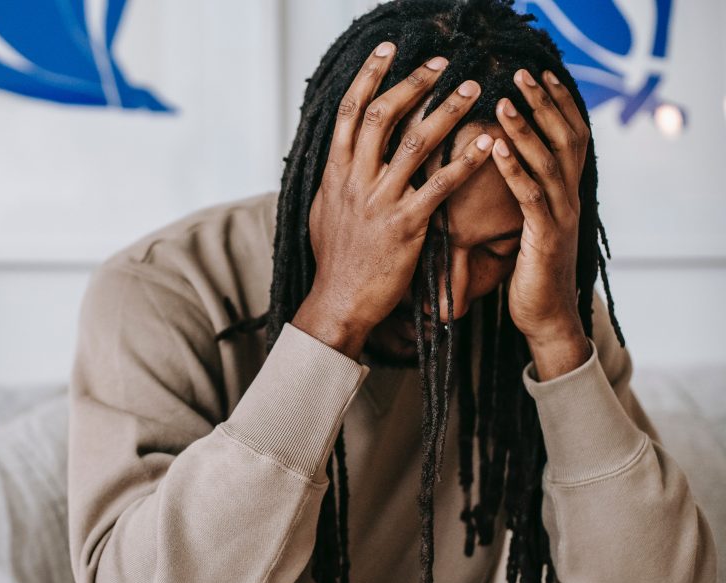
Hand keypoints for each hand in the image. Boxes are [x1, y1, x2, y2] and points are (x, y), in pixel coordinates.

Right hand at [294, 43, 495, 356]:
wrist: (338, 301)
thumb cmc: (335, 259)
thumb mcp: (324, 211)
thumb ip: (335, 179)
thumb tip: (339, 155)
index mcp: (335, 173)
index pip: (349, 112)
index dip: (369, 76)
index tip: (388, 50)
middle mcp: (354, 180)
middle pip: (381, 116)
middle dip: (412, 83)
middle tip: (442, 63)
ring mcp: (379, 202)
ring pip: (415, 144)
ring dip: (447, 111)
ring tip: (472, 88)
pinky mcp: (405, 226)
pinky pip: (440, 186)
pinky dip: (466, 161)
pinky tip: (488, 142)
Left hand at [492, 68, 591, 376]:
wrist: (545, 319)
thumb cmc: (530, 274)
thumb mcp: (528, 228)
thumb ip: (526, 198)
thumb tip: (505, 171)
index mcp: (565, 194)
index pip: (569, 137)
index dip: (557, 105)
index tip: (539, 76)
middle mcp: (569, 199)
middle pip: (564, 138)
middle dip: (543, 104)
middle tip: (523, 74)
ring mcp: (560, 218)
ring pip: (548, 162)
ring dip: (525, 130)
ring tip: (505, 102)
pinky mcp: (544, 239)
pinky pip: (530, 197)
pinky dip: (514, 170)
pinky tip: (496, 149)